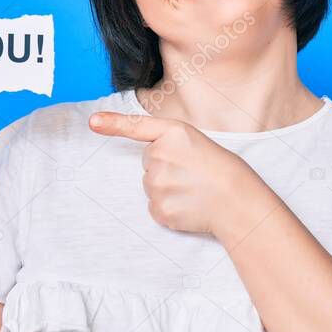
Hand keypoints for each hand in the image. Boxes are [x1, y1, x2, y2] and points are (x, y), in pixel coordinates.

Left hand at [89, 110, 259, 234]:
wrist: (238, 202)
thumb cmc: (222, 171)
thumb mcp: (197, 143)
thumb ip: (169, 145)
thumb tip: (149, 165)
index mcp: (174, 133)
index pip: (137, 127)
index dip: (112, 124)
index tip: (92, 122)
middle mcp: (161, 155)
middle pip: (147, 162)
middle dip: (165, 167)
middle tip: (192, 173)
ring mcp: (158, 184)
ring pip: (150, 185)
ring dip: (167, 188)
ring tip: (193, 189)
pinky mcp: (159, 208)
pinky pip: (154, 206)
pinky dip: (169, 208)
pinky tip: (189, 204)